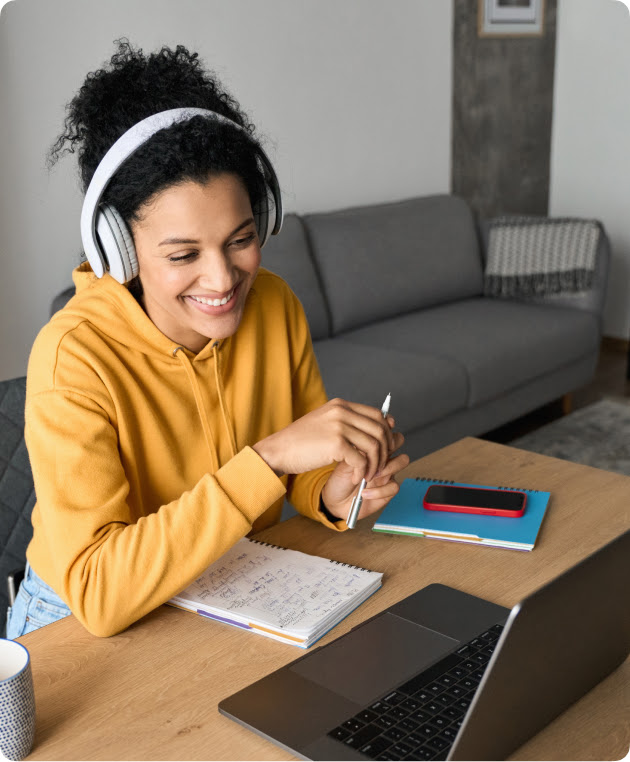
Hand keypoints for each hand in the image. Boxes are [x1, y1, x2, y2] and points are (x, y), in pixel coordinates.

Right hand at [252, 398, 396, 481]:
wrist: (279, 450)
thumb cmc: (301, 441)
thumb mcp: (325, 423)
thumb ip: (347, 422)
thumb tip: (375, 429)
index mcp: (341, 405)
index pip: (377, 415)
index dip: (386, 433)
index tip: (384, 449)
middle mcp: (342, 412)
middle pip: (380, 430)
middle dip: (384, 451)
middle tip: (380, 466)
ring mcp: (339, 426)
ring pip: (374, 446)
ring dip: (375, 465)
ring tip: (368, 476)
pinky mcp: (336, 444)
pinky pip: (361, 460)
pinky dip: (362, 472)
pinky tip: (357, 478)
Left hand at [320, 433, 409, 522]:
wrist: (335, 500)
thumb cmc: (339, 479)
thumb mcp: (343, 459)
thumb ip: (356, 447)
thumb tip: (365, 436)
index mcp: (372, 447)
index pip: (385, 430)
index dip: (384, 427)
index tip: (376, 429)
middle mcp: (382, 457)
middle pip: (398, 441)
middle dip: (388, 444)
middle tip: (372, 455)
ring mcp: (387, 472)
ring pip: (402, 460)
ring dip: (387, 466)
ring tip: (369, 475)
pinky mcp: (388, 490)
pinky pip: (394, 486)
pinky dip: (379, 490)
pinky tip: (364, 492)